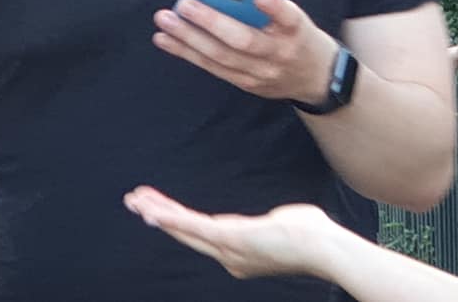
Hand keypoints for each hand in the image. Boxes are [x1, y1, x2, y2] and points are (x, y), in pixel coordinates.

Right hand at [123, 186, 332, 279]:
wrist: (323, 248)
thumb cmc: (311, 235)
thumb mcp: (282, 226)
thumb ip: (271, 223)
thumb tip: (280, 218)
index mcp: (238, 253)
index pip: (199, 233)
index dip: (175, 220)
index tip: (156, 206)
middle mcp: (229, 257)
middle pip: (185, 233)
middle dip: (157, 215)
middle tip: (133, 200)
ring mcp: (228, 250)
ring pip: (184, 229)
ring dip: (157, 213)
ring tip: (135, 200)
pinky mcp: (230, 239)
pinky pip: (193, 226)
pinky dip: (170, 217)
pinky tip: (153, 210)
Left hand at [152, 0, 336, 103]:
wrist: (316, 78)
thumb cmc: (297, 36)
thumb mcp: (294, 17)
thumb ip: (266, 5)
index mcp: (296, 30)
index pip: (290, 17)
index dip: (275, 7)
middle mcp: (279, 53)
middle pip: (243, 40)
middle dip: (210, 22)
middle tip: (183, 5)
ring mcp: (261, 73)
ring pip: (220, 57)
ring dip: (188, 39)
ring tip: (165, 21)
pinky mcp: (245, 84)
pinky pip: (212, 67)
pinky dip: (186, 52)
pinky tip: (166, 40)